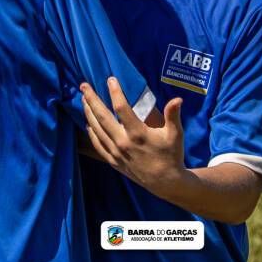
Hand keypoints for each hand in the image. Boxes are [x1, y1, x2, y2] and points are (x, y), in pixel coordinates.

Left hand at [80, 78, 185, 192]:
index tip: (110, 79)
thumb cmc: (172, 155)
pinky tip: (88, 124)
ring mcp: (116, 153)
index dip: (115, 92)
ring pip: (96, 130)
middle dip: (92, 99)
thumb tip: (178, 99)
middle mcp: (123, 142)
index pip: (121, 108)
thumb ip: (173, 116)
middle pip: (102, 117)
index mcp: (138, 134)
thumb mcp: (176, 135)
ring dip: (88, 113)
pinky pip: (98, 145)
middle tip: (83, 86)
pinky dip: (91, 133)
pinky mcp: (114, 161)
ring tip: (83, 99)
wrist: (165, 182)